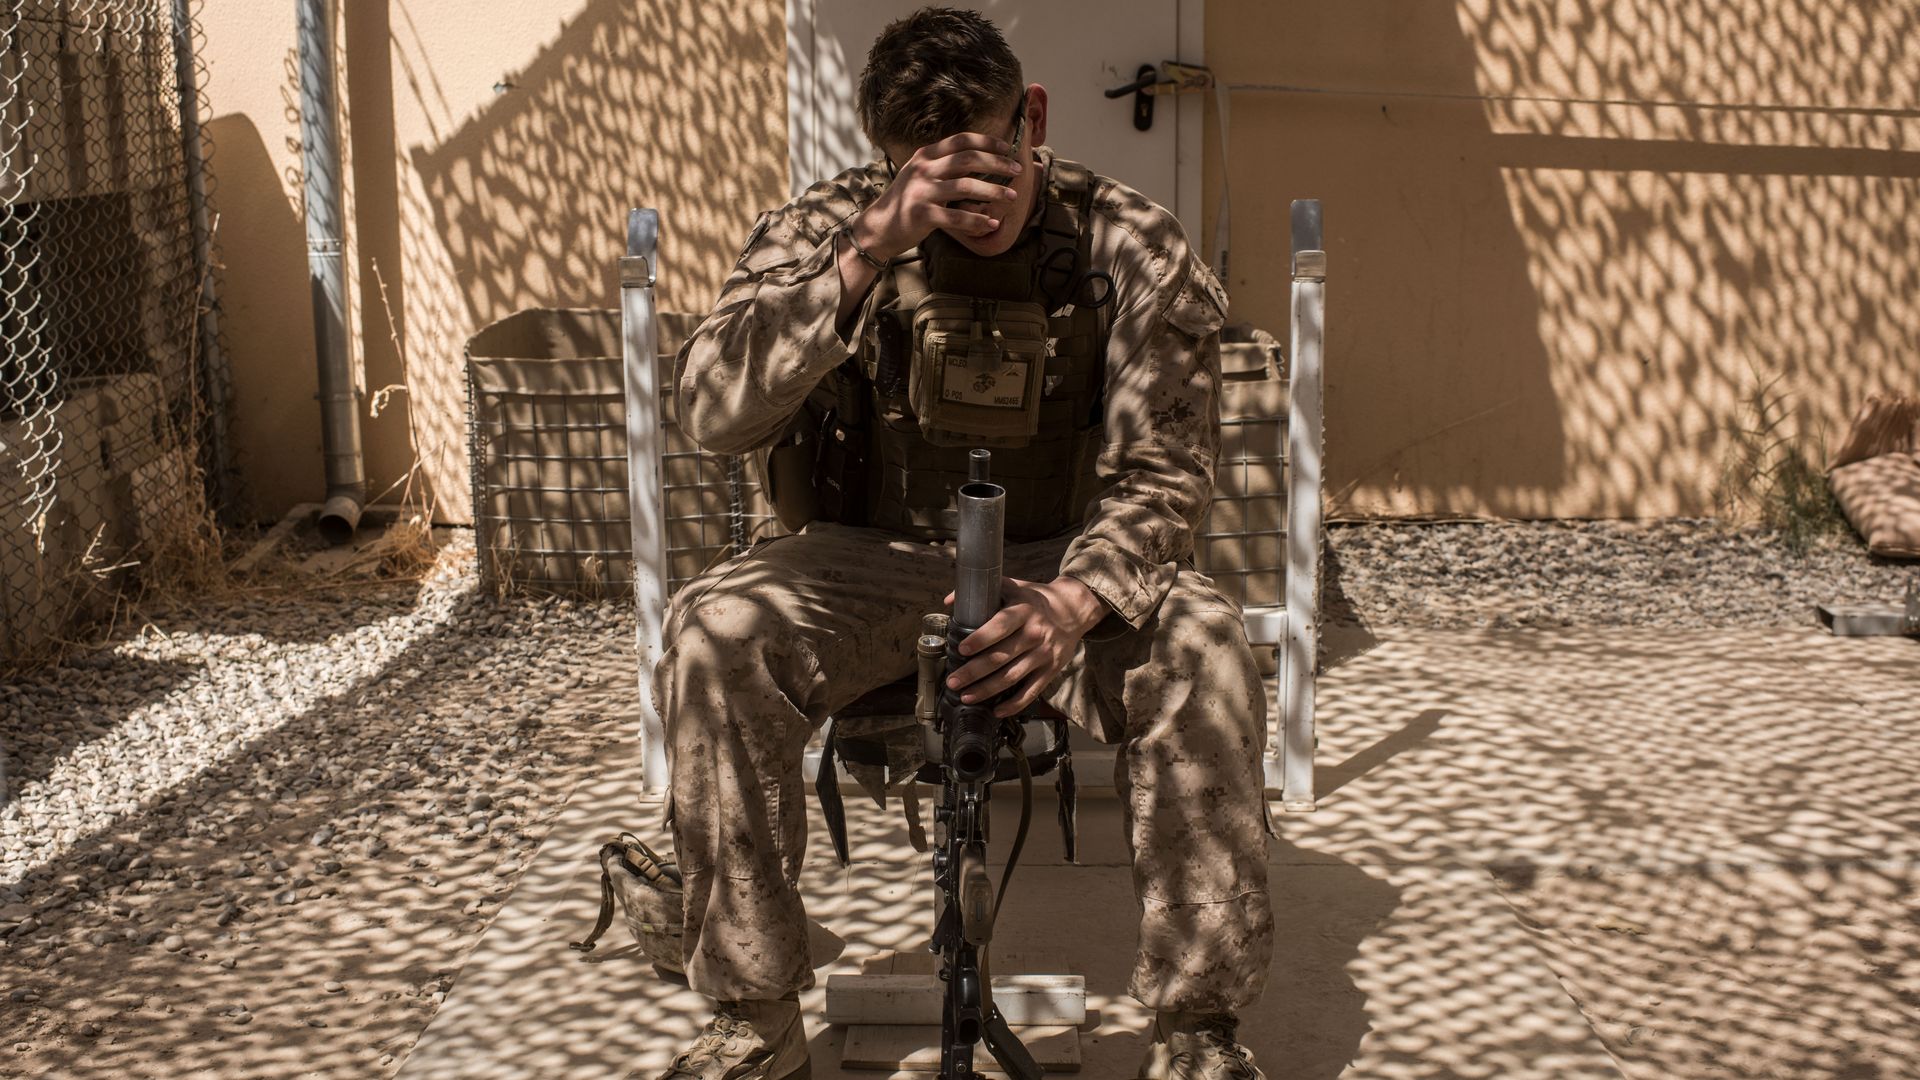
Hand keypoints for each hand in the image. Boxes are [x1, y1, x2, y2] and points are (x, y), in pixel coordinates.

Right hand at [852, 132, 1022, 258]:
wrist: (878, 228)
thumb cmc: (907, 202)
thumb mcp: (921, 175)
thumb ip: (944, 166)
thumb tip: (981, 160)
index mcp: (925, 156)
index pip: (961, 140)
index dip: (987, 142)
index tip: (1007, 149)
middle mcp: (923, 169)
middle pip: (968, 159)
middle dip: (997, 163)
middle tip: (1017, 171)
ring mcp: (921, 191)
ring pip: (966, 186)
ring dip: (993, 191)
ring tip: (1012, 197)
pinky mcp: (921, 215)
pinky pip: (956, 217)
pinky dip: (977, 220)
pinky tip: (992, 224)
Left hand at [944, 576, 1107, 718]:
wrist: (1073, 611)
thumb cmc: (1036, 599)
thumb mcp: (1013, 586)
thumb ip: (983, 590)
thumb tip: (949, 602)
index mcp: (1023, 611)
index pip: (1000, 626)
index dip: (980, 639)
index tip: (961, 649)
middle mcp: (1035, 633)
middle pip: (1001, 657)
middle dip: (973, 672)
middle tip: (953, 681)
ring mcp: (1044, 654)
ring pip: (1011, 677)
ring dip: (986, 690)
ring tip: (965, 696)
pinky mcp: (1051, 670)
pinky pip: (1031, 692)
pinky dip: (1014, 705)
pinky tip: (997, 711)